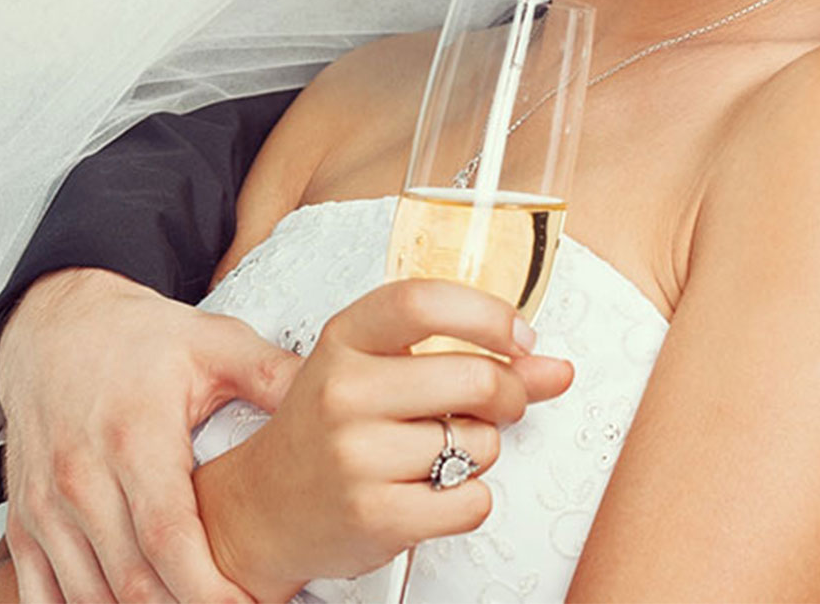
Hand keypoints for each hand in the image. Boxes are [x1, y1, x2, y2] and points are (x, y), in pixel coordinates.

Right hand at [0, 268, 299, 602]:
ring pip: (90, 595)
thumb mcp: (215, 343)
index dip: (208, 587)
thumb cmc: (137, 340)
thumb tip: (338, 398)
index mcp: (134, 438)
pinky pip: (42, 592)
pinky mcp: (25, 521)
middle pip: (132, 579)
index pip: (169, 535)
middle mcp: (81, 477)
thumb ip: (273, 375)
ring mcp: (46, 505)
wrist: (52, 326)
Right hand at [194, 279, 573, 600]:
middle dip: (509, 397)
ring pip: (483, 446)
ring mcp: (355, 456)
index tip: (520, 339)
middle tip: (494, 409)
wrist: (263, 508)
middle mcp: (343, 392)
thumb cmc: (331, 431)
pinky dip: (469, 501)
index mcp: (345, 339)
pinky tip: (430, 494)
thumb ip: (470, 361)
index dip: (491, 316)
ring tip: (434, 456)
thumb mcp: (382, 374)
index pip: (425, 303)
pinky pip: (474, 501)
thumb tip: (556, 369)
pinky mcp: (375, 516)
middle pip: (479, 381)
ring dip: (480, 454)